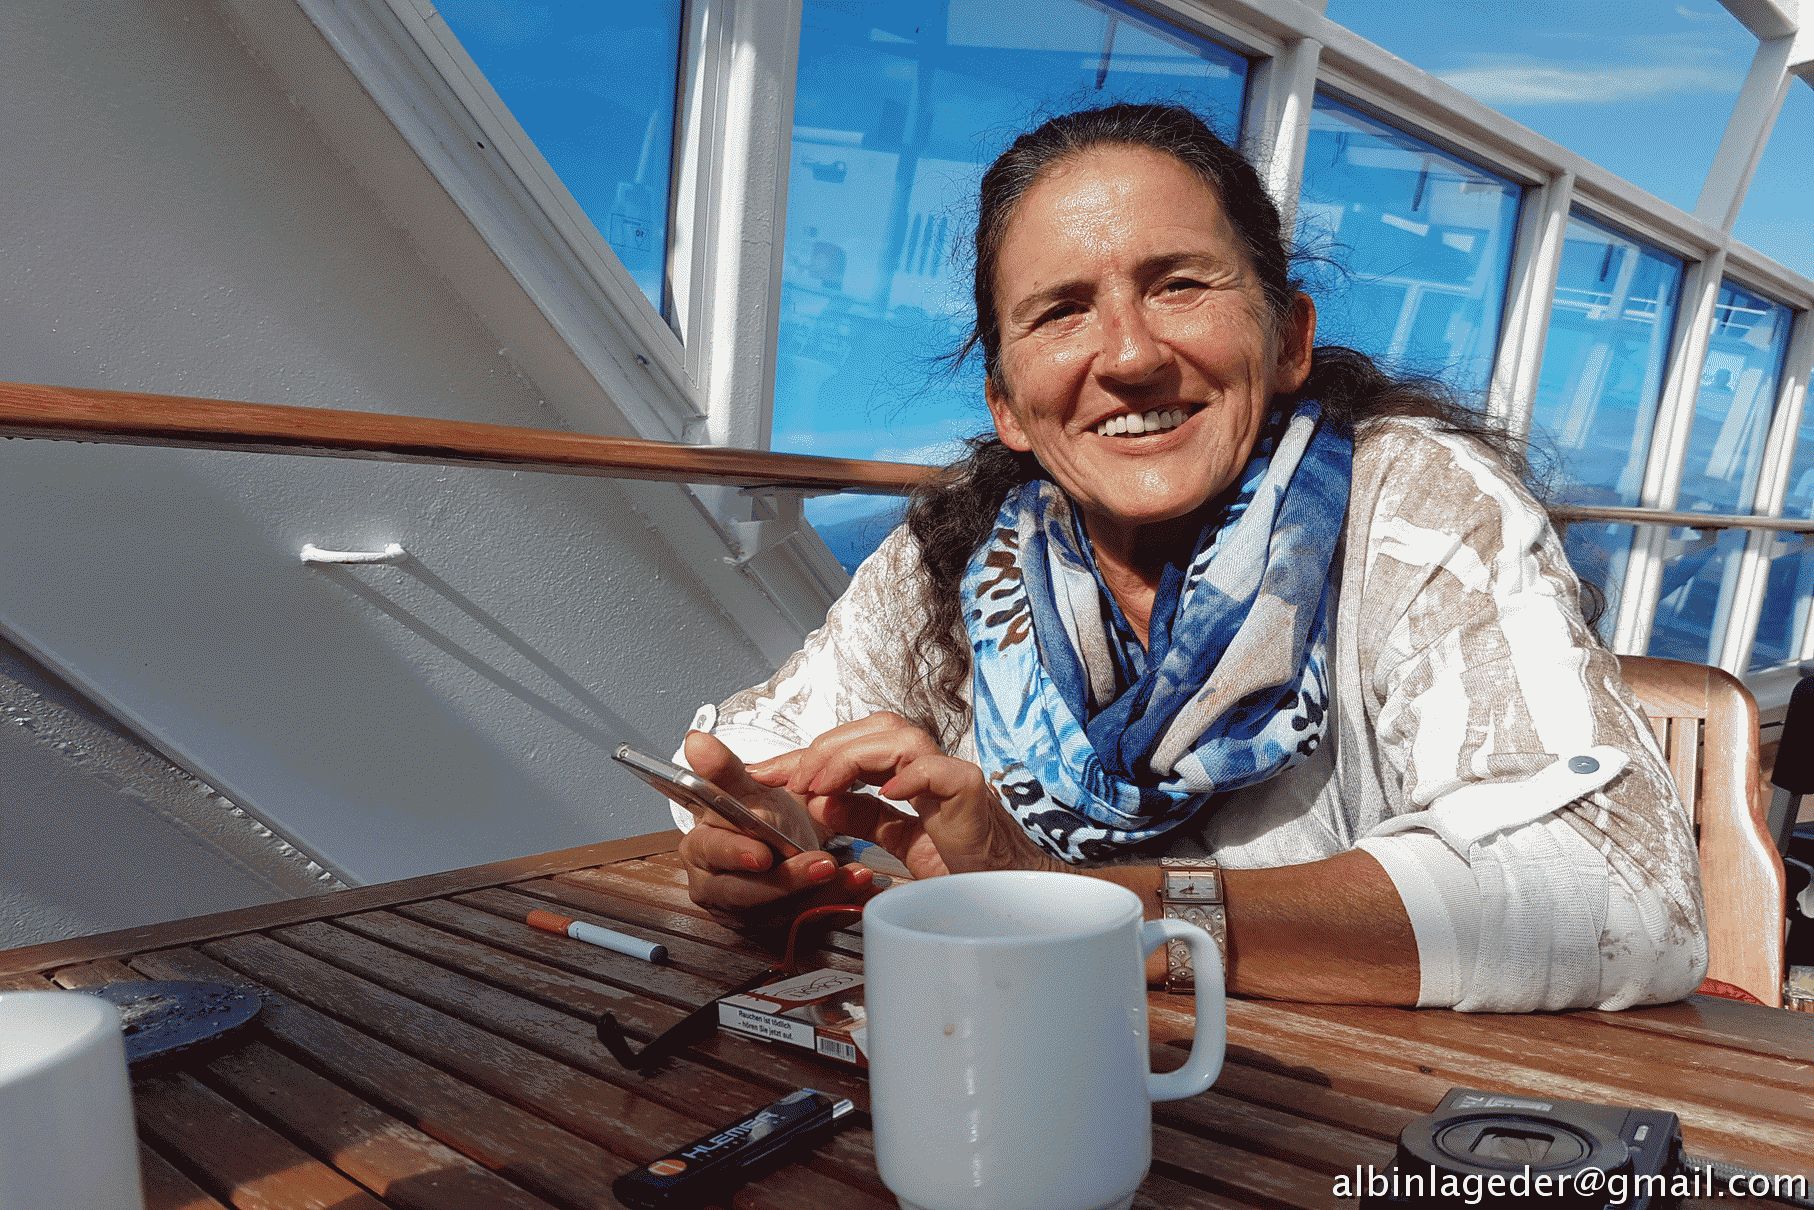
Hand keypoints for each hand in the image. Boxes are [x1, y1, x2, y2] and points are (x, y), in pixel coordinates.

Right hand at [674, 731, 873, 923]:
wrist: (780, 842)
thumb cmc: (756, 816)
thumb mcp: (744, 789)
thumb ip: (723, 769)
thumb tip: (695, 741)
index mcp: (701, 850)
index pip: (713, 854)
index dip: (736, 854)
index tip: (764, 853)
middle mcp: (718, 888)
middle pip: (746, 893)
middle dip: (787, 880)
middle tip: (824, 864)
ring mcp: (748, 914)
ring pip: (782, 912)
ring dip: (822, 894)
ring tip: (853, 874)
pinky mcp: (779, 930)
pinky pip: (809, 924)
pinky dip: (839, 907)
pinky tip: (862, 891)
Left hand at [746, 712, 1062, 879]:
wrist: (1010, 896)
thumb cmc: (965, 868)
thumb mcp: (899, 842)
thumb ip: (864, 818)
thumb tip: (821, 802)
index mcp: (910, 775)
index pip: (852, 749)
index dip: (806, 757)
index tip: (764, 774)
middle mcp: (929, 767)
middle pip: (874, 730)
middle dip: (824, 749)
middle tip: (790, 779)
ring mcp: (951, 776)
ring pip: (900, 739)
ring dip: (852, 756)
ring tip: (822, 782)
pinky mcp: (970, 793)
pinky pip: (940, 771)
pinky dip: (911, 775)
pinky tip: (887, 791)